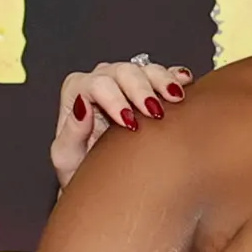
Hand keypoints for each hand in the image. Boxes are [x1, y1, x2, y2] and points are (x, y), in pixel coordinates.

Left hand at [51, 56, 191, 186]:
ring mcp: (126, 81)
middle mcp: (102, 80)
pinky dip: (176, 77)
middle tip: (155, 112)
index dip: (114, 99)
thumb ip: (71, 132)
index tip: (129, 121)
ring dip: (163, 82)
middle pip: (124, 71)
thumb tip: (82, 107)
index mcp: (78, 90)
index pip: (97, 84)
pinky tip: (185, 84)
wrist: (100, 182)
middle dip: (141, 90)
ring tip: (175, 99)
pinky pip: (164, 74)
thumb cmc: (79, 169)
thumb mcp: (66, 157)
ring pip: (146, 69)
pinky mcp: (147, 87)